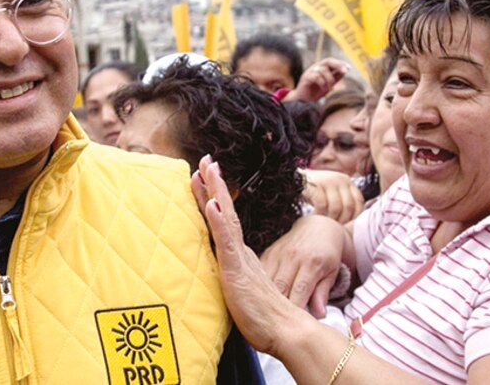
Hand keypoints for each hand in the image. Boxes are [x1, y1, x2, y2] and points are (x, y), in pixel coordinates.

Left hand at [191, 155, 301, 353]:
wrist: (285, 331)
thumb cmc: (264, 318)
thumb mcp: (241, 293)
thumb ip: (234, 281)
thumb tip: (225, 277)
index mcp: (239, 256)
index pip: (223, 221)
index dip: (213, 198)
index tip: (203, 177)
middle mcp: (240, 252)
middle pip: (225, 210)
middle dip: (214, 184)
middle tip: (205, 160)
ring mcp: (239, 258)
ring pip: (226, 218)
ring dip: (216, 191)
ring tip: (207, 170)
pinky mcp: (237, 270)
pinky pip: (227, 241)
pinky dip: (219, 220)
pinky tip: (213, 203)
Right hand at [260, 215, 347, 318]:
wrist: (318, 227)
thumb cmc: (328, 254)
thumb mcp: (331, 273)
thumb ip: (322, 293)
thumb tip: (319, 315)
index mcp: (311, 264)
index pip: (299, 291)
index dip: (294, 310)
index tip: (290, 327)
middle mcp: (293, 257)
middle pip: (279, 287)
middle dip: (275, 307)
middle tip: (273, 324)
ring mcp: (278, 254)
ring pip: (265, 280)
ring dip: (262, 297)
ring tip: (260, 313)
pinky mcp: (268, 252)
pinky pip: (258, 271)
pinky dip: (256, 284)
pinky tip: (254, 297)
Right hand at [285, 58, 349, 101]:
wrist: (304, 101)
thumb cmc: (316, 91)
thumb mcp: (329, 84)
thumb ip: (336, 77)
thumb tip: (345, 71)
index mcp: (321, 68)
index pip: (331, 61)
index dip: (340, 63)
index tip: (349, 68)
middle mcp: (315, 67)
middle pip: (327, 61)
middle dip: (337, 65)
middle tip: (345, 71)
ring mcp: (309, 72)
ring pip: (323, 70)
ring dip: (329, 80)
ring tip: (330, 89)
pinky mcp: (305, 78)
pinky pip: (316, 76)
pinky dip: (322, 83)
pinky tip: (324, 89)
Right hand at [301, 168, 363, 223]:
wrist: (293, 180)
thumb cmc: (315, 192)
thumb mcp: (332, 193)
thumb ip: (343, 201)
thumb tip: (354, 223)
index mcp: (346, 181)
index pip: (359, 201)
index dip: (356, 216)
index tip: (348, 226)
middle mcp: (340, 179)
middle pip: (348, 206)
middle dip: (343, 221)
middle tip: (334, 228)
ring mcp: (328, 180)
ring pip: (336, 207)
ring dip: (331, 219)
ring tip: (324, 223)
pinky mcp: (315, 185)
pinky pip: (322, 205)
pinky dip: (319, 214)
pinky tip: (314, 217)